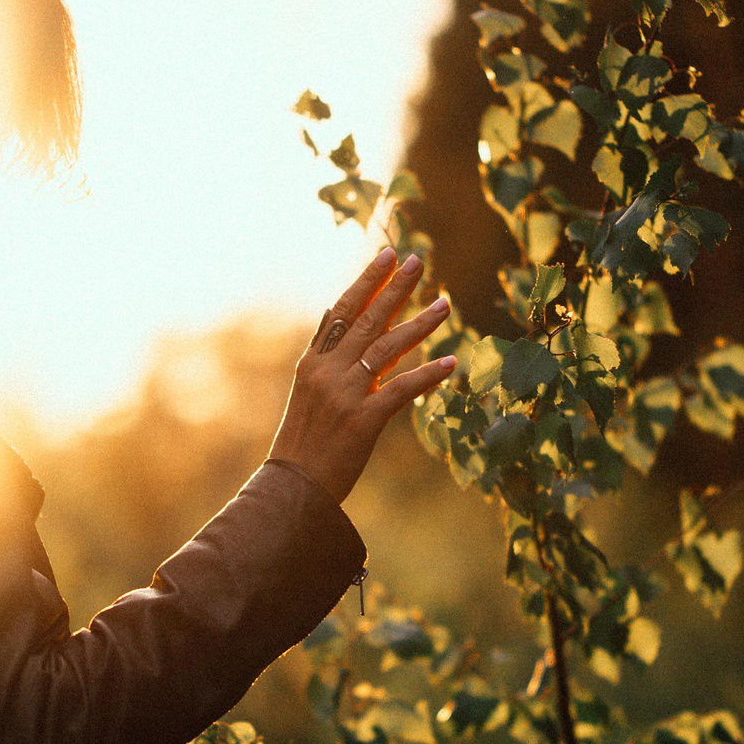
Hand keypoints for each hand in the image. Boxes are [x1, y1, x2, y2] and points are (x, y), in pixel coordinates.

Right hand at [267, 249, 456, 503]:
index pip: (342, 310)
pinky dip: (427, 375)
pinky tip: (451, 362)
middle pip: (367, 320)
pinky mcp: (364, 420)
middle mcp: (328, 372)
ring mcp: (345, 394)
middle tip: (418, 261)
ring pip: (387, 349)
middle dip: (394, 289)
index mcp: (313, 362)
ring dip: (419, 325)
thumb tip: (329, 314)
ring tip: (445, 304)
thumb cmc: (302, 441)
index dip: (366, 281)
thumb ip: (322, 352)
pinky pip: (401, 390)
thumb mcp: (305, 389)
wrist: (293, 487)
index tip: (387, 256)